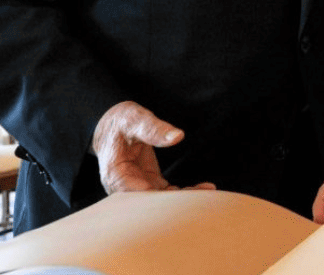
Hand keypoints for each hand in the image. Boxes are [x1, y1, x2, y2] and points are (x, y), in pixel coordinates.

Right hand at [92, 100, 214, 193]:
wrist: (114, 125)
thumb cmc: (121, 122)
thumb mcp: (135, 120)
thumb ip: (154, 129)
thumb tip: (178, 136)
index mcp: (115, 175)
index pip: (139, 195)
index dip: (161, 200)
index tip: (185, 197)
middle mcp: (124, 187)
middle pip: (151, 202)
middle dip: (177, 202)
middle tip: (204, 194)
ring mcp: (137, 187)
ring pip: (162, 200)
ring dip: (184, 198)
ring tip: (209, 189)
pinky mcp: (148, 183)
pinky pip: (167, 193)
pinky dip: (184, 192)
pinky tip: (204, 188)